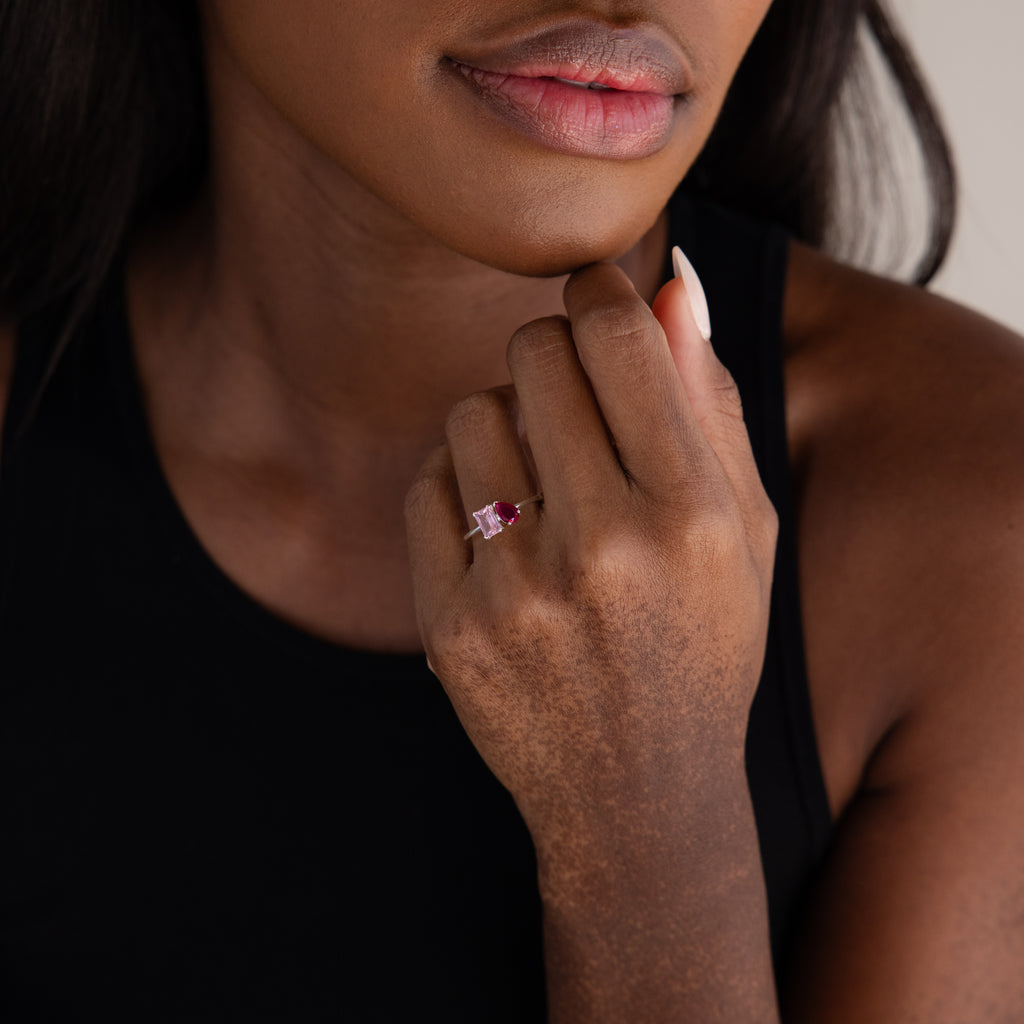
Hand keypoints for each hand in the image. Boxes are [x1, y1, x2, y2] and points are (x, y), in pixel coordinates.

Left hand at [405, 259, 777, 840]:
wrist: (637, 795)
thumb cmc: (704, 645)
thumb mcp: (745, 530)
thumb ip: (710, 400)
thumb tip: (670, 279)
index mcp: (692, 515)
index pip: (617, 337)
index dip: (599, 285)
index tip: (591, 286)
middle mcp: (604, 549)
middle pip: (533, 355)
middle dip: (550, 348)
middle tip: (570, 387)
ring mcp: (517, 593)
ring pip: (471, 413)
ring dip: (504, 419)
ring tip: (540, 475)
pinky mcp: (450, 628)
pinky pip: (427, 485)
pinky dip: (458, 481)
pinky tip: (498, 523)